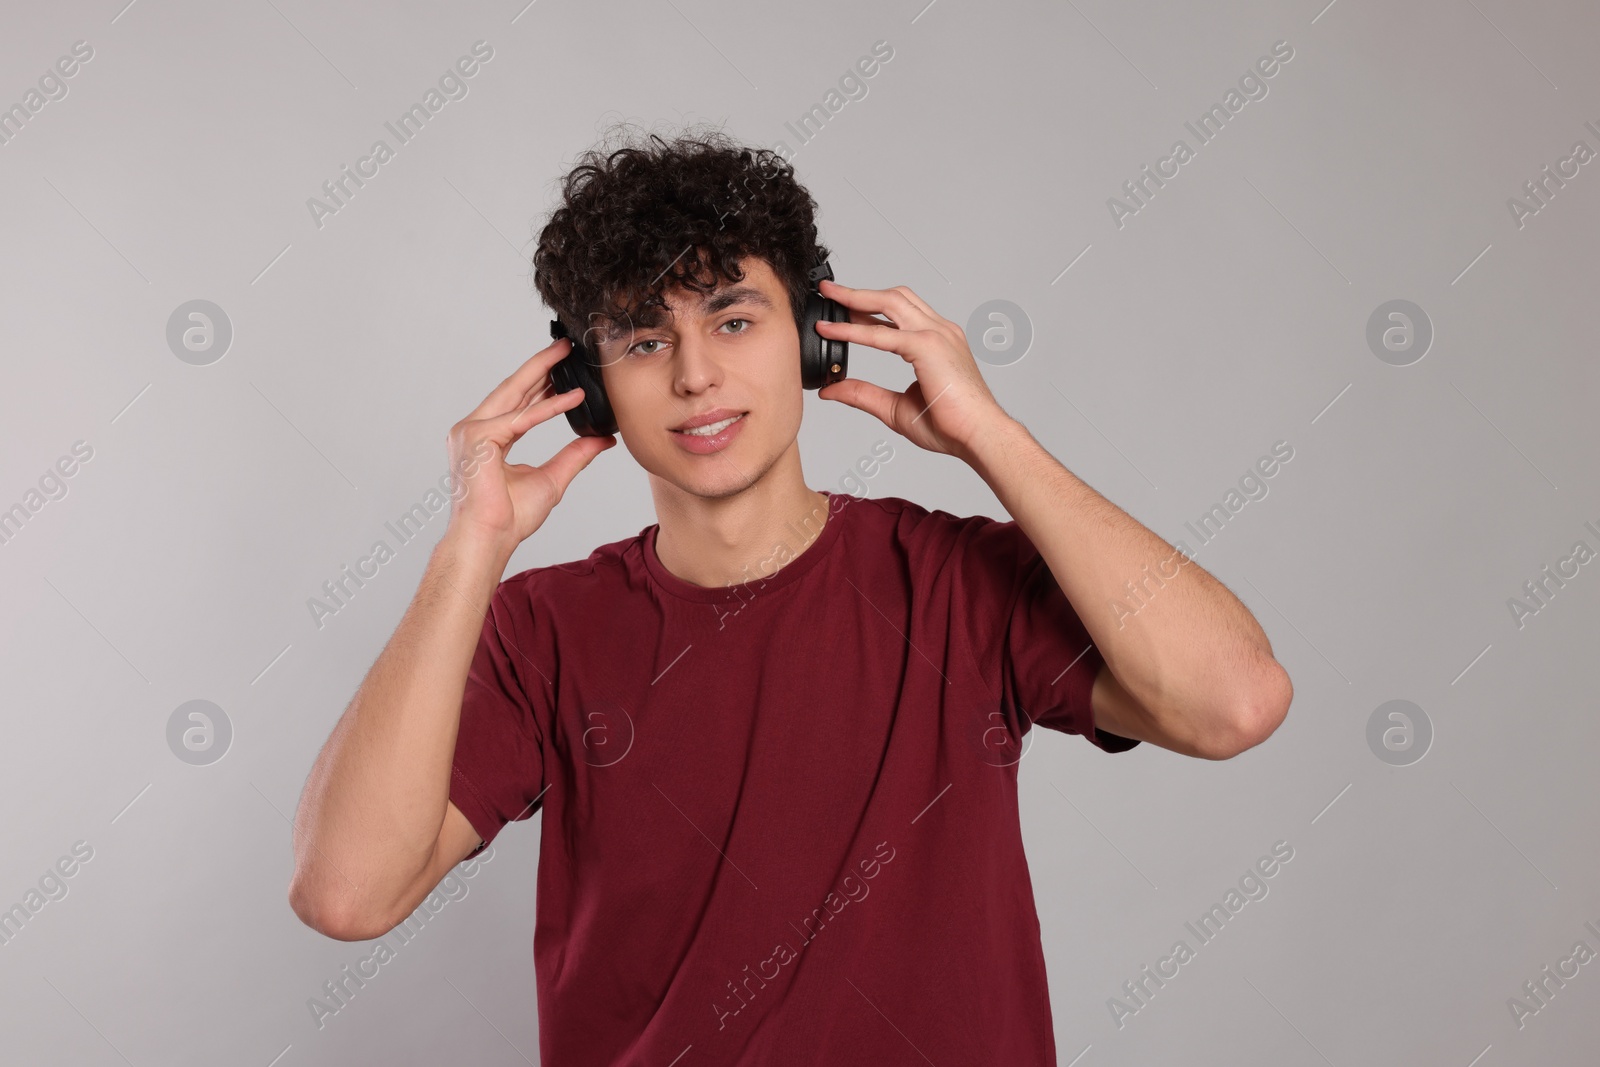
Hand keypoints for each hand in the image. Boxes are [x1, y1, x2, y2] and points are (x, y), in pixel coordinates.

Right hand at [445, 337, 615, 558]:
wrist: (490, 539)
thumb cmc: (510, 518)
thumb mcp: (553, 478)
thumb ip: (575, 455)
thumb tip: (603, 439)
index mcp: (487, 439)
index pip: (517, 403)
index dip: (541, 384)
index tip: (563, 369)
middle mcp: (474, 430)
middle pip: (512, 390)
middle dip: (540, 366)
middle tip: (565, 346)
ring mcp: (471, 432)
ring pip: (513, 393)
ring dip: (541, 371)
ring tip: (565, 354)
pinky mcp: (477, 438)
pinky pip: (520, 419)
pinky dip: (547, 408)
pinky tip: (572, 397)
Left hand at [813, 280, 1012, 462]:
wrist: (979, 436)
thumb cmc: (952, 425)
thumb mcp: (895, 408)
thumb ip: (863, 395)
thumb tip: (831, 390)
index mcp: (938, 341)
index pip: (900, 313)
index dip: (869, 308)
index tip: (843, 308)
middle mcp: (939, 331)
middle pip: (894, 297)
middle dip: (859, 292)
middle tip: (829, 291)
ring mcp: (936, 334)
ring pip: (890, 302)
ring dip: (856, 298)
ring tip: (830, 298)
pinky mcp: (928, 346)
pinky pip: (883, 334)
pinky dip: (854, 331)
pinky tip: (832, 332)